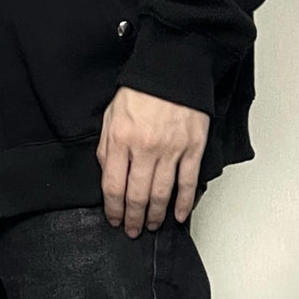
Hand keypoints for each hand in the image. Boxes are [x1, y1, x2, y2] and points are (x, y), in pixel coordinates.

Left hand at [96, 86, 207, 235]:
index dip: (113, 208)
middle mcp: (145, 148)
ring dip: (155, 215)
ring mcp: (171, 150)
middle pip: (136, 196)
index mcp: (121, 140)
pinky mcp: (192, 148)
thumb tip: (106, 174)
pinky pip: (188, 182)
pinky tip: (179, 215)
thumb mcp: (111, 115)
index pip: (113, 186)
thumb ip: (106, 146)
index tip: (114, 219)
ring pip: (161, 194)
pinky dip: (185, 203)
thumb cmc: (142, 89)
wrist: (173, 68)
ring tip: (151, 225)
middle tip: (132, 230)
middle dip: (133, 218)